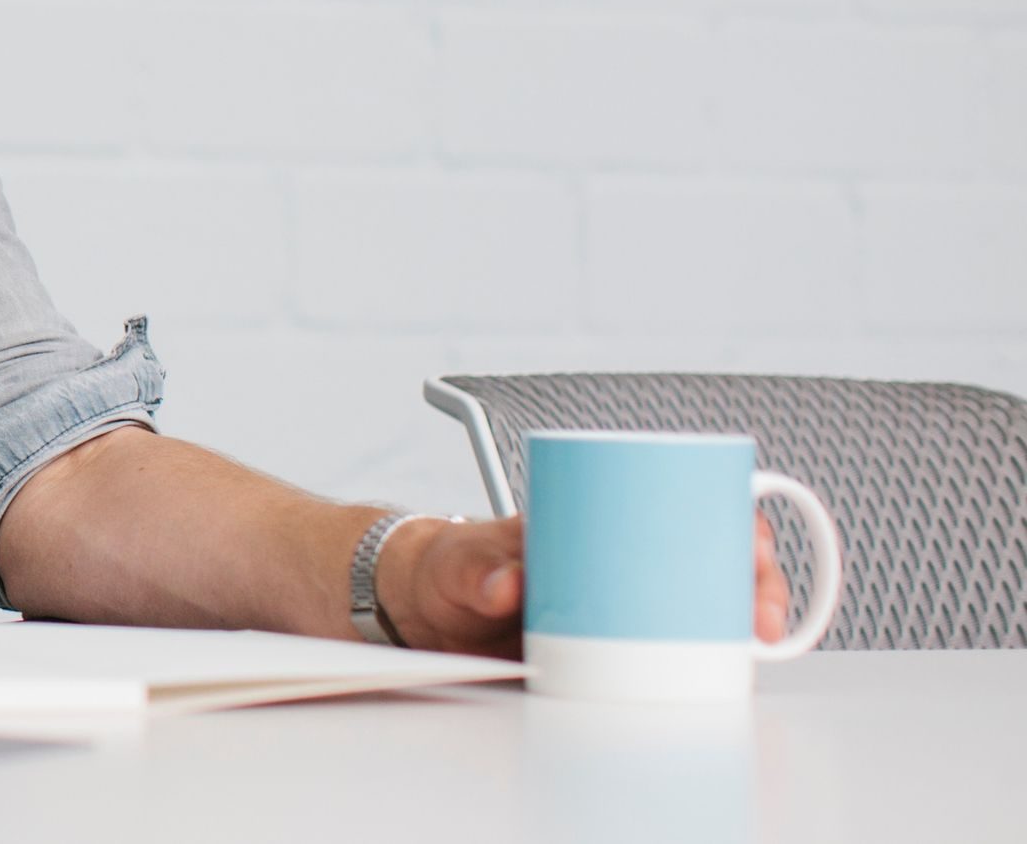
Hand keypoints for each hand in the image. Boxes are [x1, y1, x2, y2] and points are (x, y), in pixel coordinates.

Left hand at [377, 513, 792, 658]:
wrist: (423, 609)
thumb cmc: (447, 569)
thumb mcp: (456, 562)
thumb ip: (473, 568)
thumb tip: (505, 584)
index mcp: (595, 518)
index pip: (689, 504)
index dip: (735, 527)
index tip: (750, 556)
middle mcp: (621, 557)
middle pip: (713, 560)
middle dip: (756, 586)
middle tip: (762, 622)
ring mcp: (622, 605)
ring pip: (702, 611)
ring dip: (737, 630)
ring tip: (753, 653)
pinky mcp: (613, 650)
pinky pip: (672, 653)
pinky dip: (703, 665)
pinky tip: (721, 679)